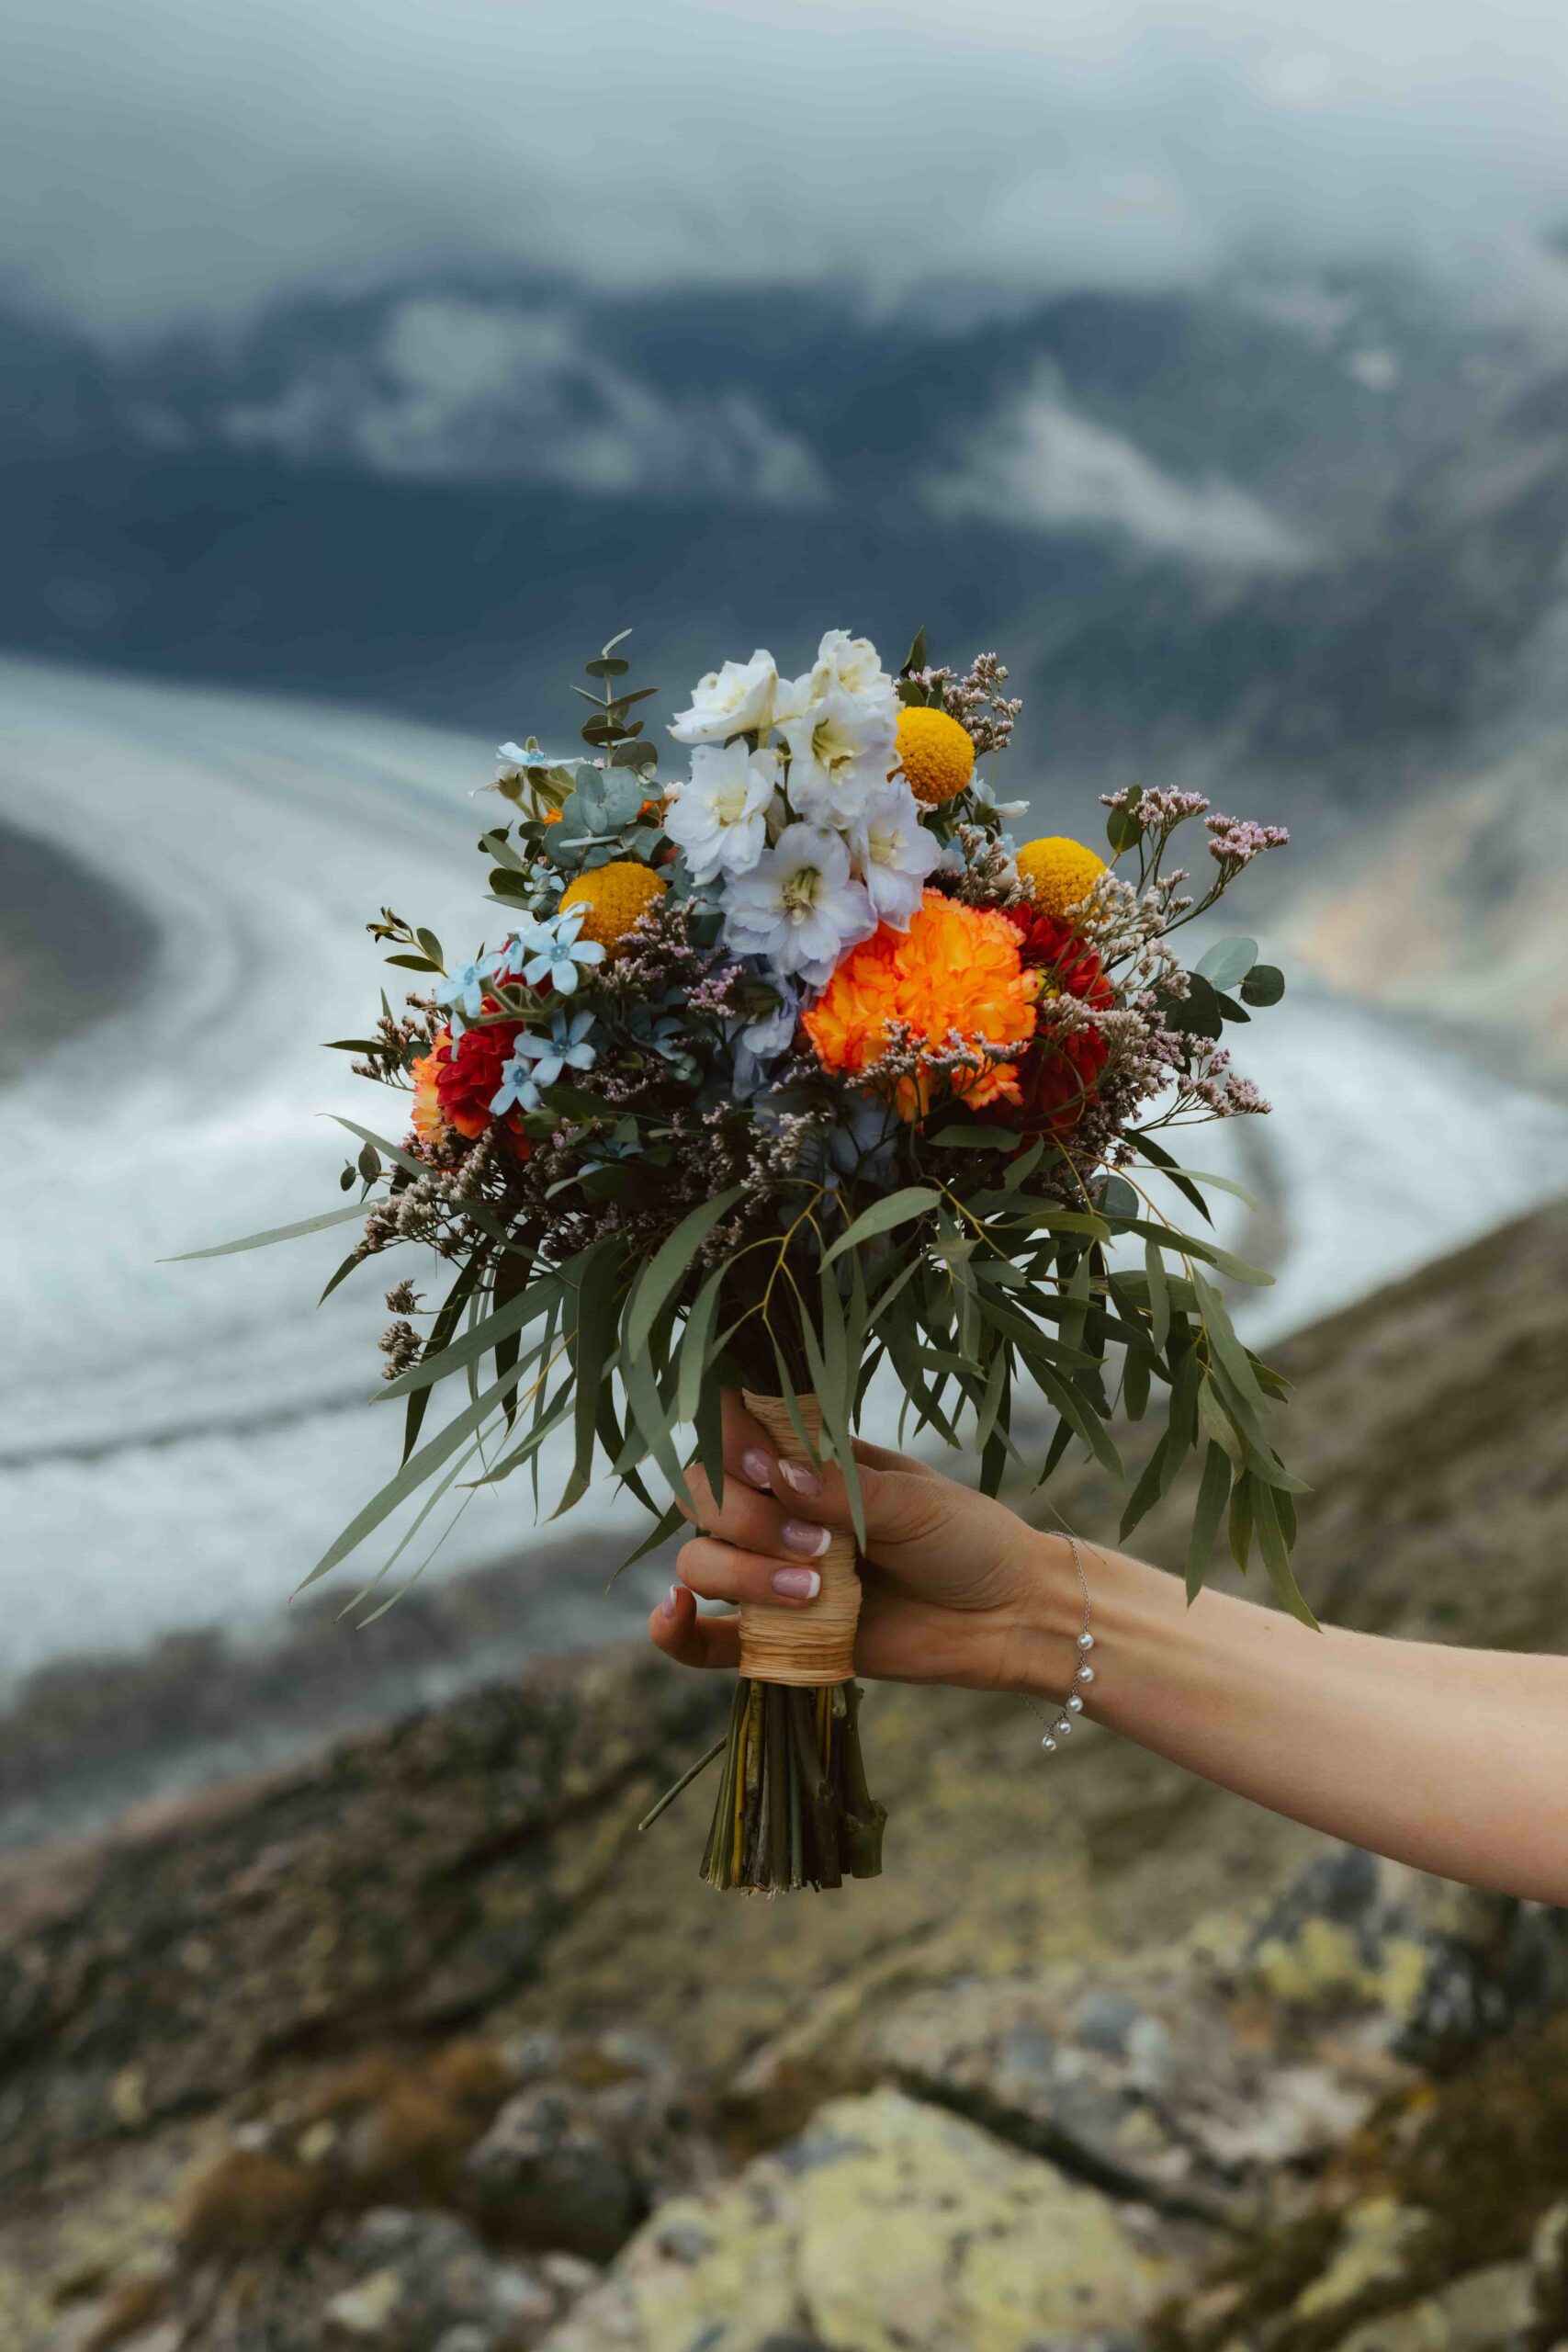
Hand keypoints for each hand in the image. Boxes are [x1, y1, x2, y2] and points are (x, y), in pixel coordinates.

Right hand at [647, 1390, 1075, 1692]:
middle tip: (818, 1544)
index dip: (729, 1442)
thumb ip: (843, 1489)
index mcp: (807, 1460)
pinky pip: (702, 1641)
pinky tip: (673, 1614)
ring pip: (700, 1562)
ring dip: (738, 1574)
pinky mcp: (774, 1638)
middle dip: (745, 1517)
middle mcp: (777, 1511)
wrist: (1006, 1617)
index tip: (765, 1465)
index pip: (731, 1433)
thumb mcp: (915, 1502)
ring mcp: (770, 1575)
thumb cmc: (968, 1540)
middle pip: (702, 1497)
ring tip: (811, 1590)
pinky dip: (674, 1630)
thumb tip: (776, 1476)